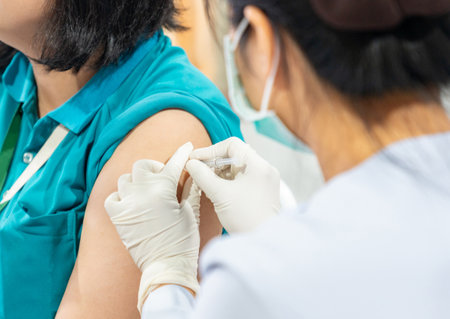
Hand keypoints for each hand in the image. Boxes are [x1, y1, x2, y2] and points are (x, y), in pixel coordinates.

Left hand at [104, 142, 200, 311]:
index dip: (182, 153)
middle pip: (143, 165)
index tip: (186, 146)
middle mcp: (142, 192)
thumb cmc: (183, 241)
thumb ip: (190, 189)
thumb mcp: (190, 212)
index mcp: (164, 189)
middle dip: (154, 167)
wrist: (166, 267)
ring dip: (136, 181)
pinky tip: (131, 203)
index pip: (174, 164)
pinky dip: (120, 196)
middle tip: (162, 176)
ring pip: (125, 179)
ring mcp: (127, 204)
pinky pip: (112, 197)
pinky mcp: (117, 218)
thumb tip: (194, 173)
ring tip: (146, 191)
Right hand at [186, 137, 280, 232]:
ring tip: (205, 182)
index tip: (196, 160)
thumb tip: (191, 163)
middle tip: (198, 170)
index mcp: (258, 165)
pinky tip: (216, 191)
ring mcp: (264, 182)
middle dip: (214, 162)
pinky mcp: (261, 193)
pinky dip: (227, 182)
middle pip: (235, 155)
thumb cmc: (245, 219)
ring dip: (219, 172)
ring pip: (237, 168)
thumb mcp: (220, 194)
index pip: (232, 145)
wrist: (262, 242)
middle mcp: (264, 170)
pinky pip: (242, 179)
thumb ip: (203, 175)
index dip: (211, 150)